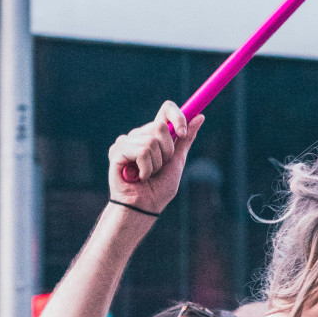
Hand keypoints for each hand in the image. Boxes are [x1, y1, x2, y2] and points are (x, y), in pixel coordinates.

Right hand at [108, 100, 202, 216]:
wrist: (145, 206)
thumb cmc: (159, 188)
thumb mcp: (177, 161)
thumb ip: (186, 139)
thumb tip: (200, 116)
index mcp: (155, 135)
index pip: (166, 110)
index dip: (177, 115)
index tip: (182, 133)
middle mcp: (140, 135)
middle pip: (160, 126)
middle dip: (167, 151)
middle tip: (159, 167)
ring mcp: (126, 141)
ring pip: (151, 141)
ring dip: (156, 164)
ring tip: (147, 174)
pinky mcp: (117, 151)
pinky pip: (141, 152)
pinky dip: (146, 169)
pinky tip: (138, 176)